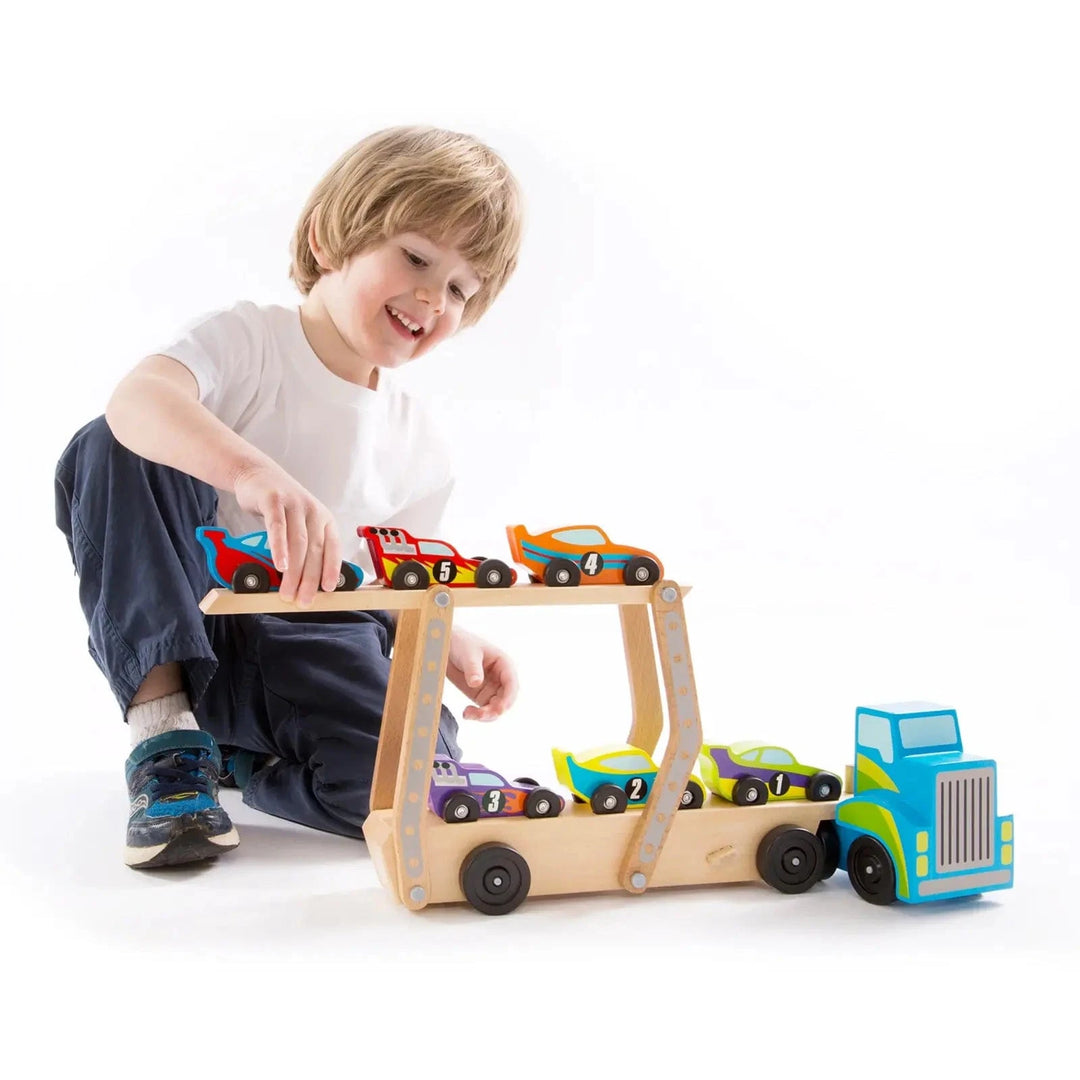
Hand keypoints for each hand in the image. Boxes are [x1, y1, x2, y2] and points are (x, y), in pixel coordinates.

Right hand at [232, 460, 342, 606]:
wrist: (258, 475)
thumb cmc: (281, 507)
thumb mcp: (300, 524)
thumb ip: (305, 547)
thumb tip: (305, 581)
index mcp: (325, 519)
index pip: (334, 548)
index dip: (332, 570)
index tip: (328, 590)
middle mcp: (313, 511)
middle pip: (315, 550)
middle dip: (309, 579)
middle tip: (302, 600)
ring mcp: (294, 505)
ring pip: (298, 543)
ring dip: (294, 571)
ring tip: (287, 591)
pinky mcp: (273, 501)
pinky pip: (278, 527)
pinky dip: (279, 548)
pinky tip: (279, 565)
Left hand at [446, 628, 518, 720]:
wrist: (446, 646)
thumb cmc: (462, 643)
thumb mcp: (468, 654)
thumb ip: (473, 668)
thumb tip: (476, 683)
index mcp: (504, 664)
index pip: (512, 684)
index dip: (508, 699)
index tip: (499, 710)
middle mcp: (501, 678)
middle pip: (505, 700)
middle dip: (495, 710)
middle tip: (480, 715)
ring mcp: (491, 688)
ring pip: (495, 708)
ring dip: (485, 715)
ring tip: (469, 714)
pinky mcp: (480, 695)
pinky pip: (484, 709)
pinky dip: (477, 715)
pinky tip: (466, 713)